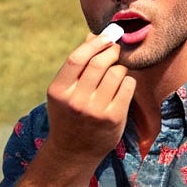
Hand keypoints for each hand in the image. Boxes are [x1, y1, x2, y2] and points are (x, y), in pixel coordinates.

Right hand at [42, 30, 134, 166]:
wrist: (74, 152)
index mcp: (58, 91)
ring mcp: (95, 110)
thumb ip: (77, 66)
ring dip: (120, 68)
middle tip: (116, 49)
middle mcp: (76, 100)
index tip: (106, 36)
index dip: (94, 43)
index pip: (77, 58)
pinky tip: (121, 86)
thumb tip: (92, 35)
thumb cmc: (69, 114)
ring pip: (117, 73)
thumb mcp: (64, 91)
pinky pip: (128, 86)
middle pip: (100, 63)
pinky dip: (127, 82)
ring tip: (116, 72)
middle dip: (112, 51)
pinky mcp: (114, 118)